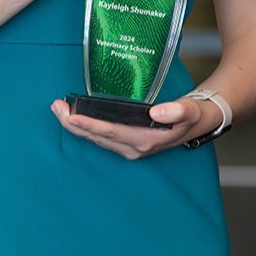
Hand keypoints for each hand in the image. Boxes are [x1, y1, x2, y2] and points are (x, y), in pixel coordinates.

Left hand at [49, 94, 210, 159]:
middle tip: (56, 107)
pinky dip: (85, 126)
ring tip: (59, 109)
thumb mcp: (191, 111)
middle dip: (74, 124)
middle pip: (97, 137)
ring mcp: (128, 147)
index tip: (73, 116)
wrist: (199, 123)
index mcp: (146, 141)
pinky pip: (100, 137)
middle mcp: (133, 148)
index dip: (91, 124)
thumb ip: (178, 110)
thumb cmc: (193, 116)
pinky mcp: (126, 142)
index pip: (112, 133)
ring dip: (76, 125)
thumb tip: (156, 112)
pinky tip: (74, 116)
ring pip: (96, 138)